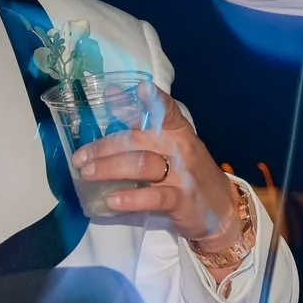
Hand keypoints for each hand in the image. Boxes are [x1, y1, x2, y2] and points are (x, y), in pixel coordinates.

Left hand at [70, 104, 254, 278]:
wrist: (222, 209)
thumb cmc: (190, 174)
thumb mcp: (174, 147)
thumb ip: (146, 128)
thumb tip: (112, 97)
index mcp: (178, 131)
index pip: (164, 109)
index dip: (144, 100)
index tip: (119, 92)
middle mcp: (180, 148)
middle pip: (138, 140)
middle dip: (105, 147)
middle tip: (80, 157)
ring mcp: (182, 174)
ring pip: (142, 165)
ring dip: (110, 168)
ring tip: (86, 174)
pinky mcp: (181, 200)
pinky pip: (153, 197)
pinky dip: (131, 199)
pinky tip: (112, 201)